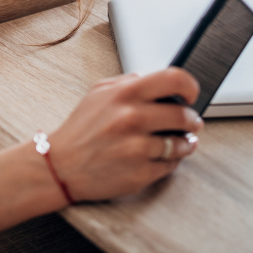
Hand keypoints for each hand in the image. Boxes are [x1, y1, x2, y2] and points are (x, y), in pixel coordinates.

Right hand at [44, 68, 202, 202]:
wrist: (60, 166)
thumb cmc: (80, 130)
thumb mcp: (98, 93)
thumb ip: (128, 82)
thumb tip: (157, 80)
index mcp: (124, 94)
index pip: (174, 79)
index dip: (190, 86)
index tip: (191, 95)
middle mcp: (132, 118)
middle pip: (184, 115)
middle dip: (192, 120)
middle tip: (191, 123)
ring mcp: (137, 148)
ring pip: (181, 144)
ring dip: (184, 143)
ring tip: (178, 141)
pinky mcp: (140, 173)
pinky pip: (170, 165)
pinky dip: (170, 161)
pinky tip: (160, 156)